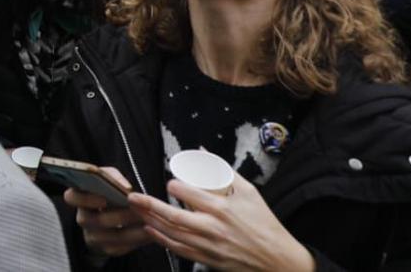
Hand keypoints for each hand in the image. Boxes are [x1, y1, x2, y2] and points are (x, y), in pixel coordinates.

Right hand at [64, 168, 152, 258]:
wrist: (110, 215)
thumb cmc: (107, 191)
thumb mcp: (106, 178)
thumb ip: (112, 176)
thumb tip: (125, 187)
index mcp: (78, 198)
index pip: (71, 197)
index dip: (86, 199)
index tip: (104, 198)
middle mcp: (83, 219)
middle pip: (99, 220)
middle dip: (122, 215)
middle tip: (140, 210)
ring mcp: (94, 237)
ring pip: (114, 236)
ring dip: (134, 229)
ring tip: (150, 221)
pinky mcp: (108, 249)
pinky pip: (124, 247)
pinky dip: (139, 240)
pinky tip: (150, 232)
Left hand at [129, 178, 313, 271]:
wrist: (278, 259)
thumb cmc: (264, 223)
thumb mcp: (250, 192)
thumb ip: (224, 171)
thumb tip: (203, 151)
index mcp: (222, 208)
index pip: (189, 194)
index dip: (175, 185)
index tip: (169, 181)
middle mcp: (213, 227)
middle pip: (174, 216)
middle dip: (150, 206)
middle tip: (133, 197)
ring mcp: (209, 246)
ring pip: (173, 234)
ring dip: (151, 222)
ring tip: (136, 212)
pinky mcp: (208, 259)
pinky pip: (180, 250)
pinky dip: (163, 241)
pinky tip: (151, 231)